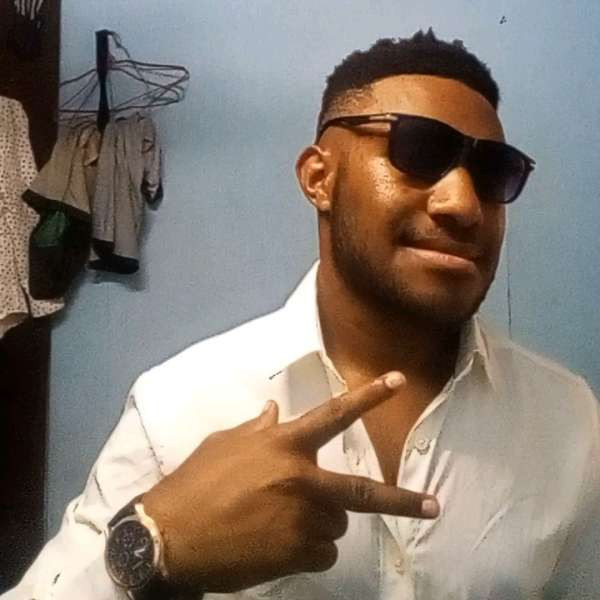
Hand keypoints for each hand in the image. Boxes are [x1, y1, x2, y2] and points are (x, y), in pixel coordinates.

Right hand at [142, 371, 438, 592]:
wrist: (169, 537)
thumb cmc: (194, 482)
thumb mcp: (222, 445)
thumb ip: (255, 428)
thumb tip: (272, 411)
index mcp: (283, 445)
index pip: (334, 415)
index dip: (368, 396)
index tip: (398, 381)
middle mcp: (301, 479)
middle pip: (363, 491)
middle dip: (402, 500)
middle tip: (432, 506)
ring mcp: (302, 519)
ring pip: (335, 525)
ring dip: (320, 523)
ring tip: (282, 523)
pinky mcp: (296, 555)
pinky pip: (322, 553)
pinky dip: (308, 550)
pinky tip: (277, 546)